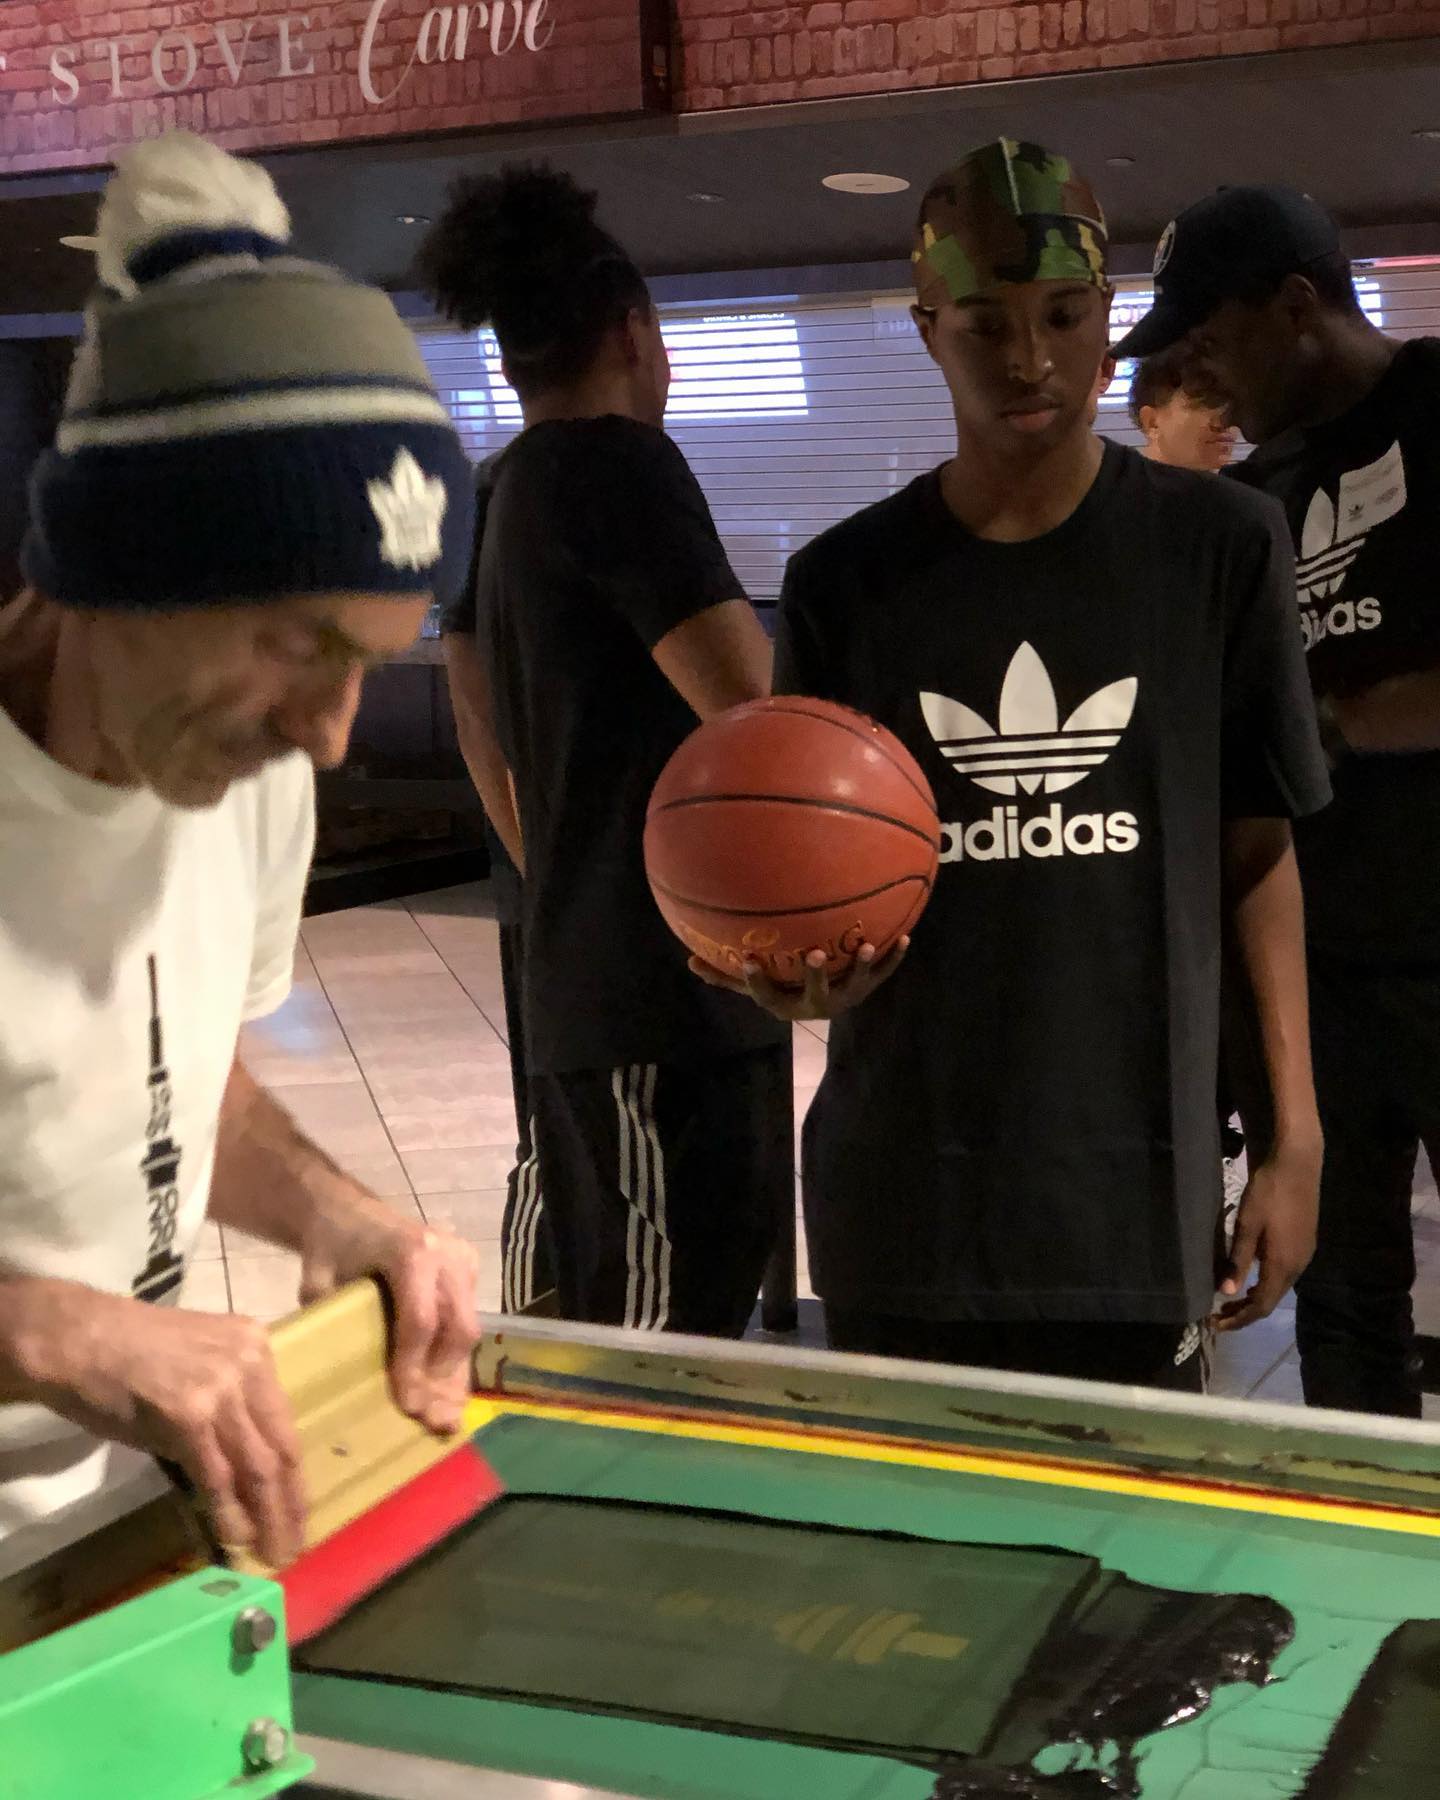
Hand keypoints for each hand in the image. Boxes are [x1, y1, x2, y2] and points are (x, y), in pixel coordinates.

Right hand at [7, 1282, 304, 1566]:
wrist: (74, 1338)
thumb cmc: (125, 1357)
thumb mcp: (196, 1371)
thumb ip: (226, 1409)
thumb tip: (241, 1469)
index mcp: (254, 1347)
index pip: (284, 1422)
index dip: (293, 1475)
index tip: (297, 1511)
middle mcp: (249, 1363)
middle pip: (281, 1446)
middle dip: (290, 1504)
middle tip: (293, 1546)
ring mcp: (221, 1388)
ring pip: (257, 1466)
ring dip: (267, 1517)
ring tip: (272, 1553)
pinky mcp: (190, 1415)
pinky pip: (217, 1476)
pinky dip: (228, 1513)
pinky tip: (235, 1539)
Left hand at [299, 1190, 478, 1434]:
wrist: (349, 1212)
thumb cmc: (331, 1247)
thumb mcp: (317, 1280)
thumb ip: (327, 1319)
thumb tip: (332, 1375)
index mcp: (411, 1252)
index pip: (420, 1320)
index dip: (414, 1366)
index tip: (407, 1405)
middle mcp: (446, 1254)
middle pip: (457, 1327)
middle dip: (444, 1378)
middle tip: (430, 1420)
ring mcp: (463, 1259)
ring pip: (468, 1327)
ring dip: (455, 1374)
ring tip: (445, 1417)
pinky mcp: (469, 1268)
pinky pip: (466, 1319)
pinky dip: (455, 1357)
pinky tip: (449, 1391)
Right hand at [689, 939, 909, 1022]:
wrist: (827, 1006)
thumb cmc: (785, 990)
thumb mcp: (756, 988)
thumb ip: (727, 977)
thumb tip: (689, 961)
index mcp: (787, 1006)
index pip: (768, 997)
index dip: (757, 981)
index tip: (748, 959)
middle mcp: (818, 1005)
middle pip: (816, 993)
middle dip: (816, 975)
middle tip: (816, 953)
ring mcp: (845, 998)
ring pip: (855, 984)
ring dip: (862, 965)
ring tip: (868, 945)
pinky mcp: (867, 989)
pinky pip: (883, 975)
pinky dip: (893, 958)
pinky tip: (904, 936)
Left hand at [1213, 1138, 1320, 1331]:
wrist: (1298, 1165)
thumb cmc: (1269, 1193)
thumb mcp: (1247, 1225)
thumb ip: (1238, 1260)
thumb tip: (1227, 1293)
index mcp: (1282, 1265)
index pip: (1261, 1306)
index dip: (1239, 1319)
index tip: (1215, 1324)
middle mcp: (1298, 1266)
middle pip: (1271, 1300)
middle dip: (1245, 1312)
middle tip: (1218, 1316)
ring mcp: (1304, 1255)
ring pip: (1278, 1287)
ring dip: (1255, 1297)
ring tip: (1230, 1301)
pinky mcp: (1305, 1244)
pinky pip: (1284, 1274)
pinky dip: (1265, 1283)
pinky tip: (1251, 1277)